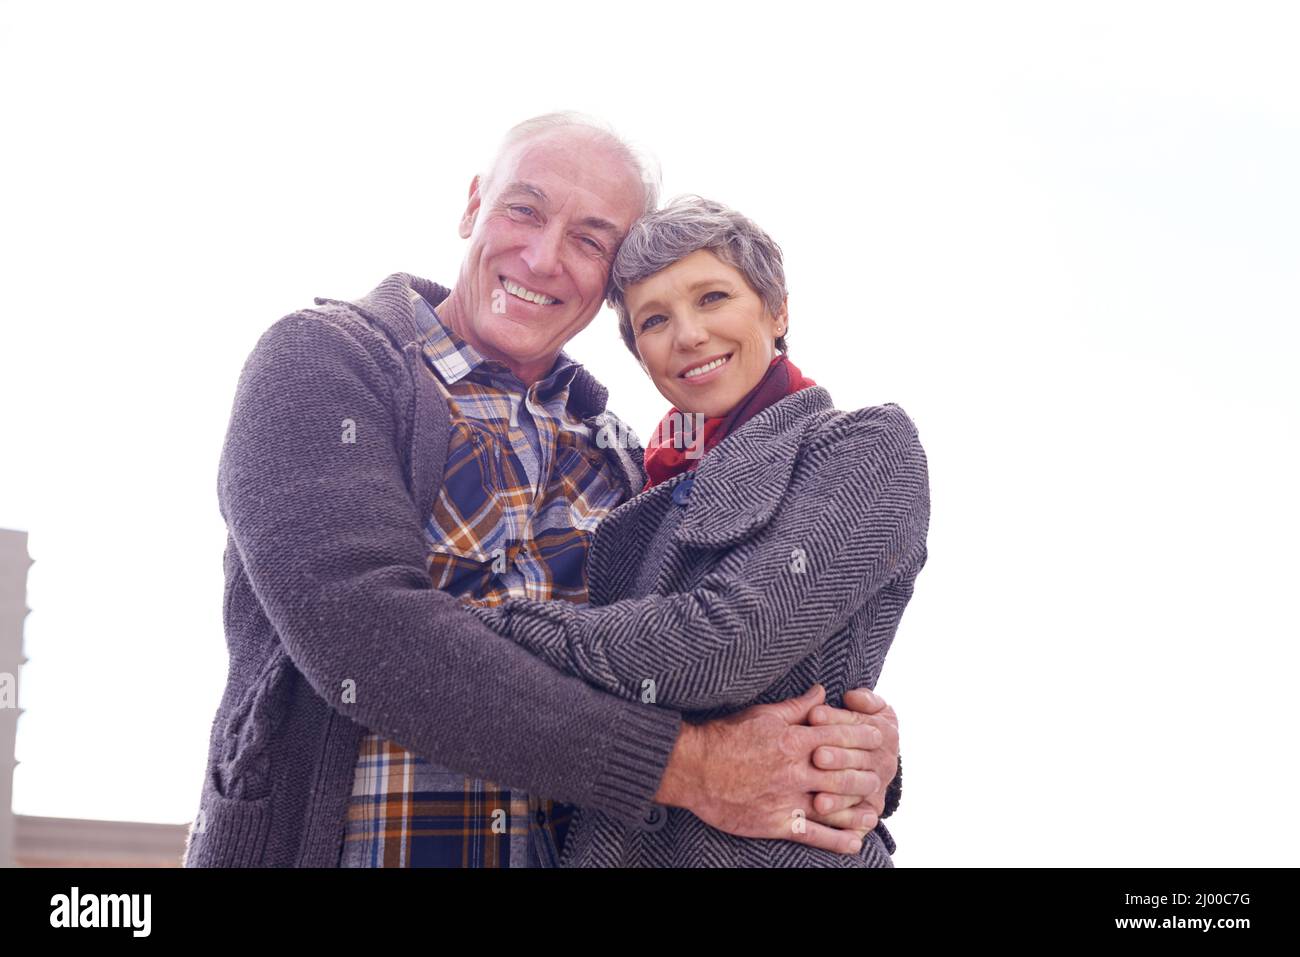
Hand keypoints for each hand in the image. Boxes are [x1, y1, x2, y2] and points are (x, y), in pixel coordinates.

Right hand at [660, 684, 882, 855]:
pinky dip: (837, 840)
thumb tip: (822, 692)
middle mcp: (795, 769)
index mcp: (794, 739)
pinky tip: (855, 842)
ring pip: (835, 804)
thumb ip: (797, 706)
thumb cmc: (726, 737)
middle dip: (867, 772)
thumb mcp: (763, 714)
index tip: (878, 738)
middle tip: (881, 773)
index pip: (841, 736)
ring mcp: (788, 798)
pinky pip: (813, 834)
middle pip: (844, 771)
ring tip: (873, 808)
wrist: (693, 767)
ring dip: (859, 807)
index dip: (864, 737)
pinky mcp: (777, 822)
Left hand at [806, 686, 898, 820]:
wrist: (868, 758)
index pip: (858, 724)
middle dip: (838, 756)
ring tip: (818, 798)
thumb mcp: (867, 707)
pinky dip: (844, 818)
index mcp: (883, 731)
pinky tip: (825, 817)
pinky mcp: (871, 809)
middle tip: (816, 756)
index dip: (836, 719)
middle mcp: (885, 760)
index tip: (813, 716)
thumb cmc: (854, 724)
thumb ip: (863, 700)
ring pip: (859, 788)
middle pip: (859, 758)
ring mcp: (878, 785)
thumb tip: (852, 696)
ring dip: (839, 793)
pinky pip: (860, 817)